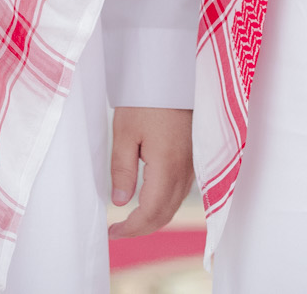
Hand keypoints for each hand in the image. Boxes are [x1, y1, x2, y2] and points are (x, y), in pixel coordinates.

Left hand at [107, 106, 191, 238]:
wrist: (174, 74)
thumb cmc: (148, 99)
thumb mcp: (124, 133)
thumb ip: (122, 170)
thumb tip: (120, 202)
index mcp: (167, 168)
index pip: (151, 213)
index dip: (131, 229)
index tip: (112, 232)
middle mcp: (185, 171)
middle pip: (166, 214)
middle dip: (141, 229)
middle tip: (117, 231)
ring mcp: (193, 164)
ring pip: (175, 204)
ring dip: (154, 218)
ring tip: (129, 221)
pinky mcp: (194, 156)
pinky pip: (182, 191)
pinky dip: (165, 204)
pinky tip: (150, 200)